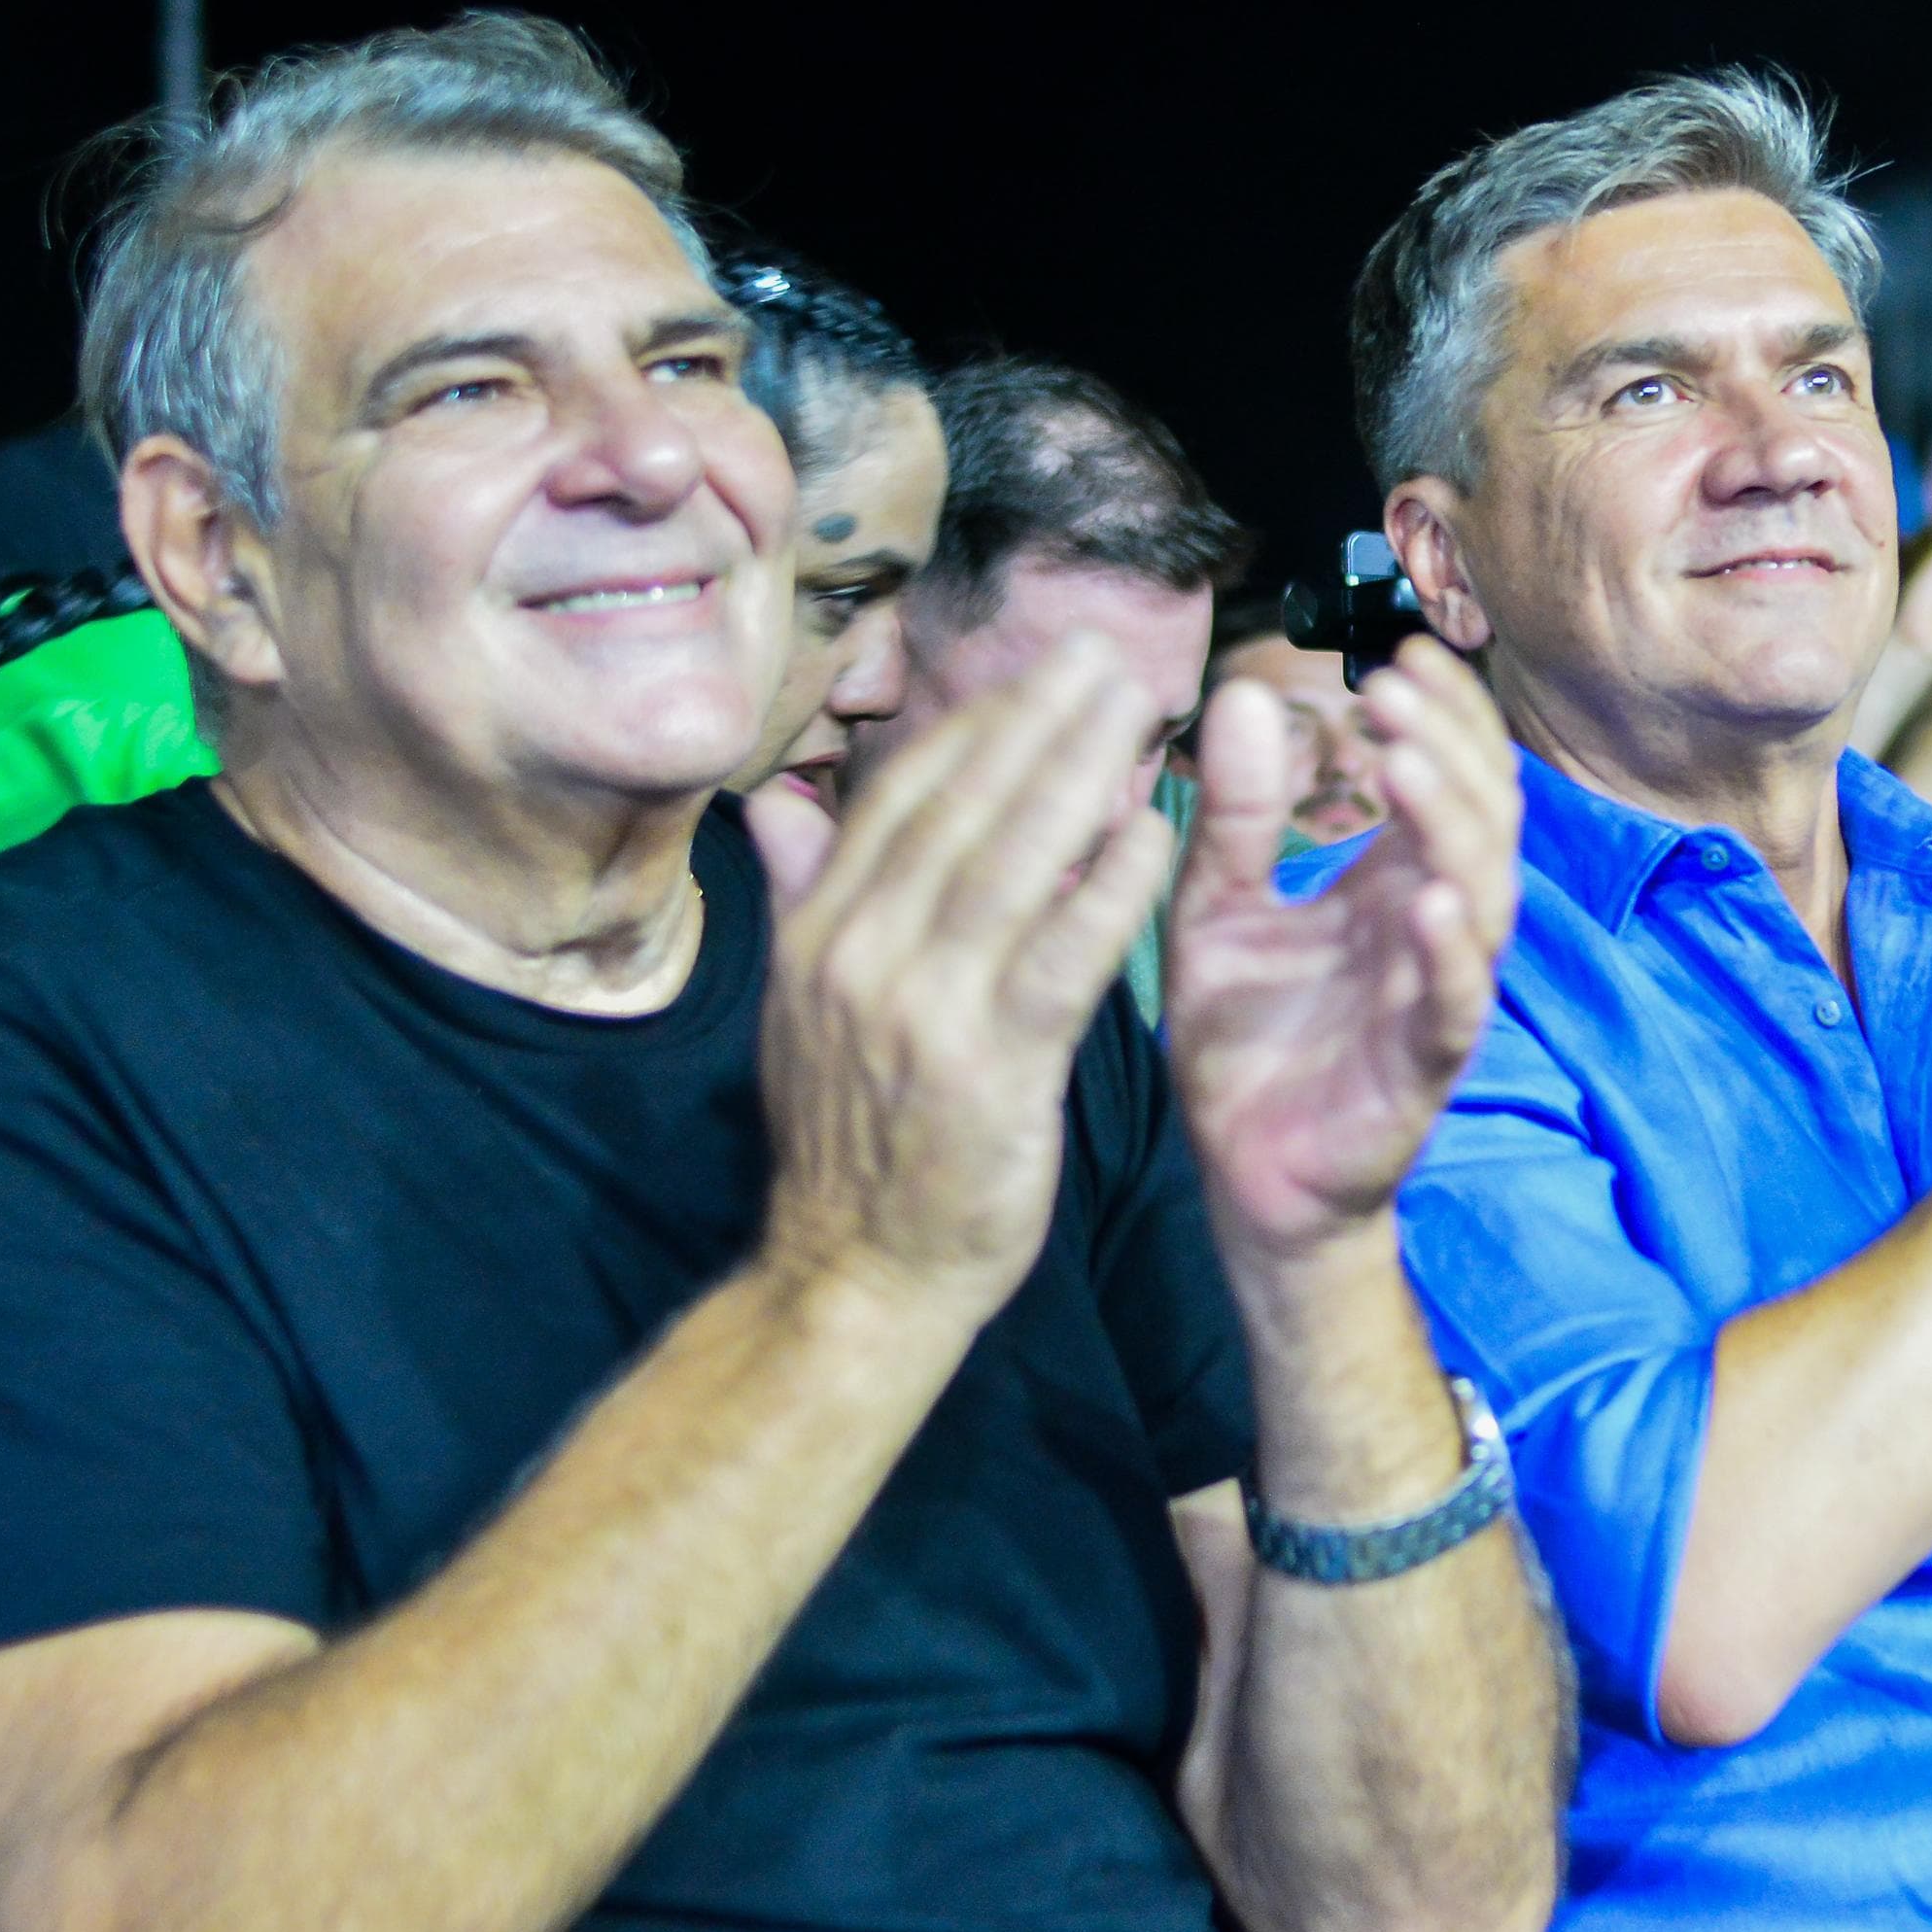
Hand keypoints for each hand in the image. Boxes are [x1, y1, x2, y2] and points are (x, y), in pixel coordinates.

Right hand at [743, 635, 1179, 1322]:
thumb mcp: (801, 1014)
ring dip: (1078, 773)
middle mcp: (859, 956)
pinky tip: (1156, 831)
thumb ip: (804, 899)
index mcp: (818, 936)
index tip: (1039, 667)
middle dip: (1035, 720)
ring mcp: (920, 1010)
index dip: (976, 725)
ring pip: (1010, 862)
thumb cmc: (854, 1146)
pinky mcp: (988, 1068)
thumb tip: (775, 804)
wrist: (856, 1281)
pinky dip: (1107, 887)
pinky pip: (1060, 957)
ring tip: (1138, 707)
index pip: (903, 801)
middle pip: (960, 810)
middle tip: (1104, 651)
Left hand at [1166, 636, 1521, 1269]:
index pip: (1449, 774)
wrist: (1242, 1177)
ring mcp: (1437, 994)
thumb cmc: (1245, 1042)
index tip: (1395, 655)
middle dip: (1446, 747)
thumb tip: (1241, 694)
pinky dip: (1448, 949)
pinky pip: (1456, 1003)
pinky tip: (1423, 898)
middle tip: (1388, 691)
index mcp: (1390, 882)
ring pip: (1484, 893)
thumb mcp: (1216, 907)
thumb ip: (1235, 813)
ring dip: (1451, 823)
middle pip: (1483, 815)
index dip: (1439, 713)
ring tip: (1403, 763)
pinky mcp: (1424, 1066)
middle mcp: (1431, 928)